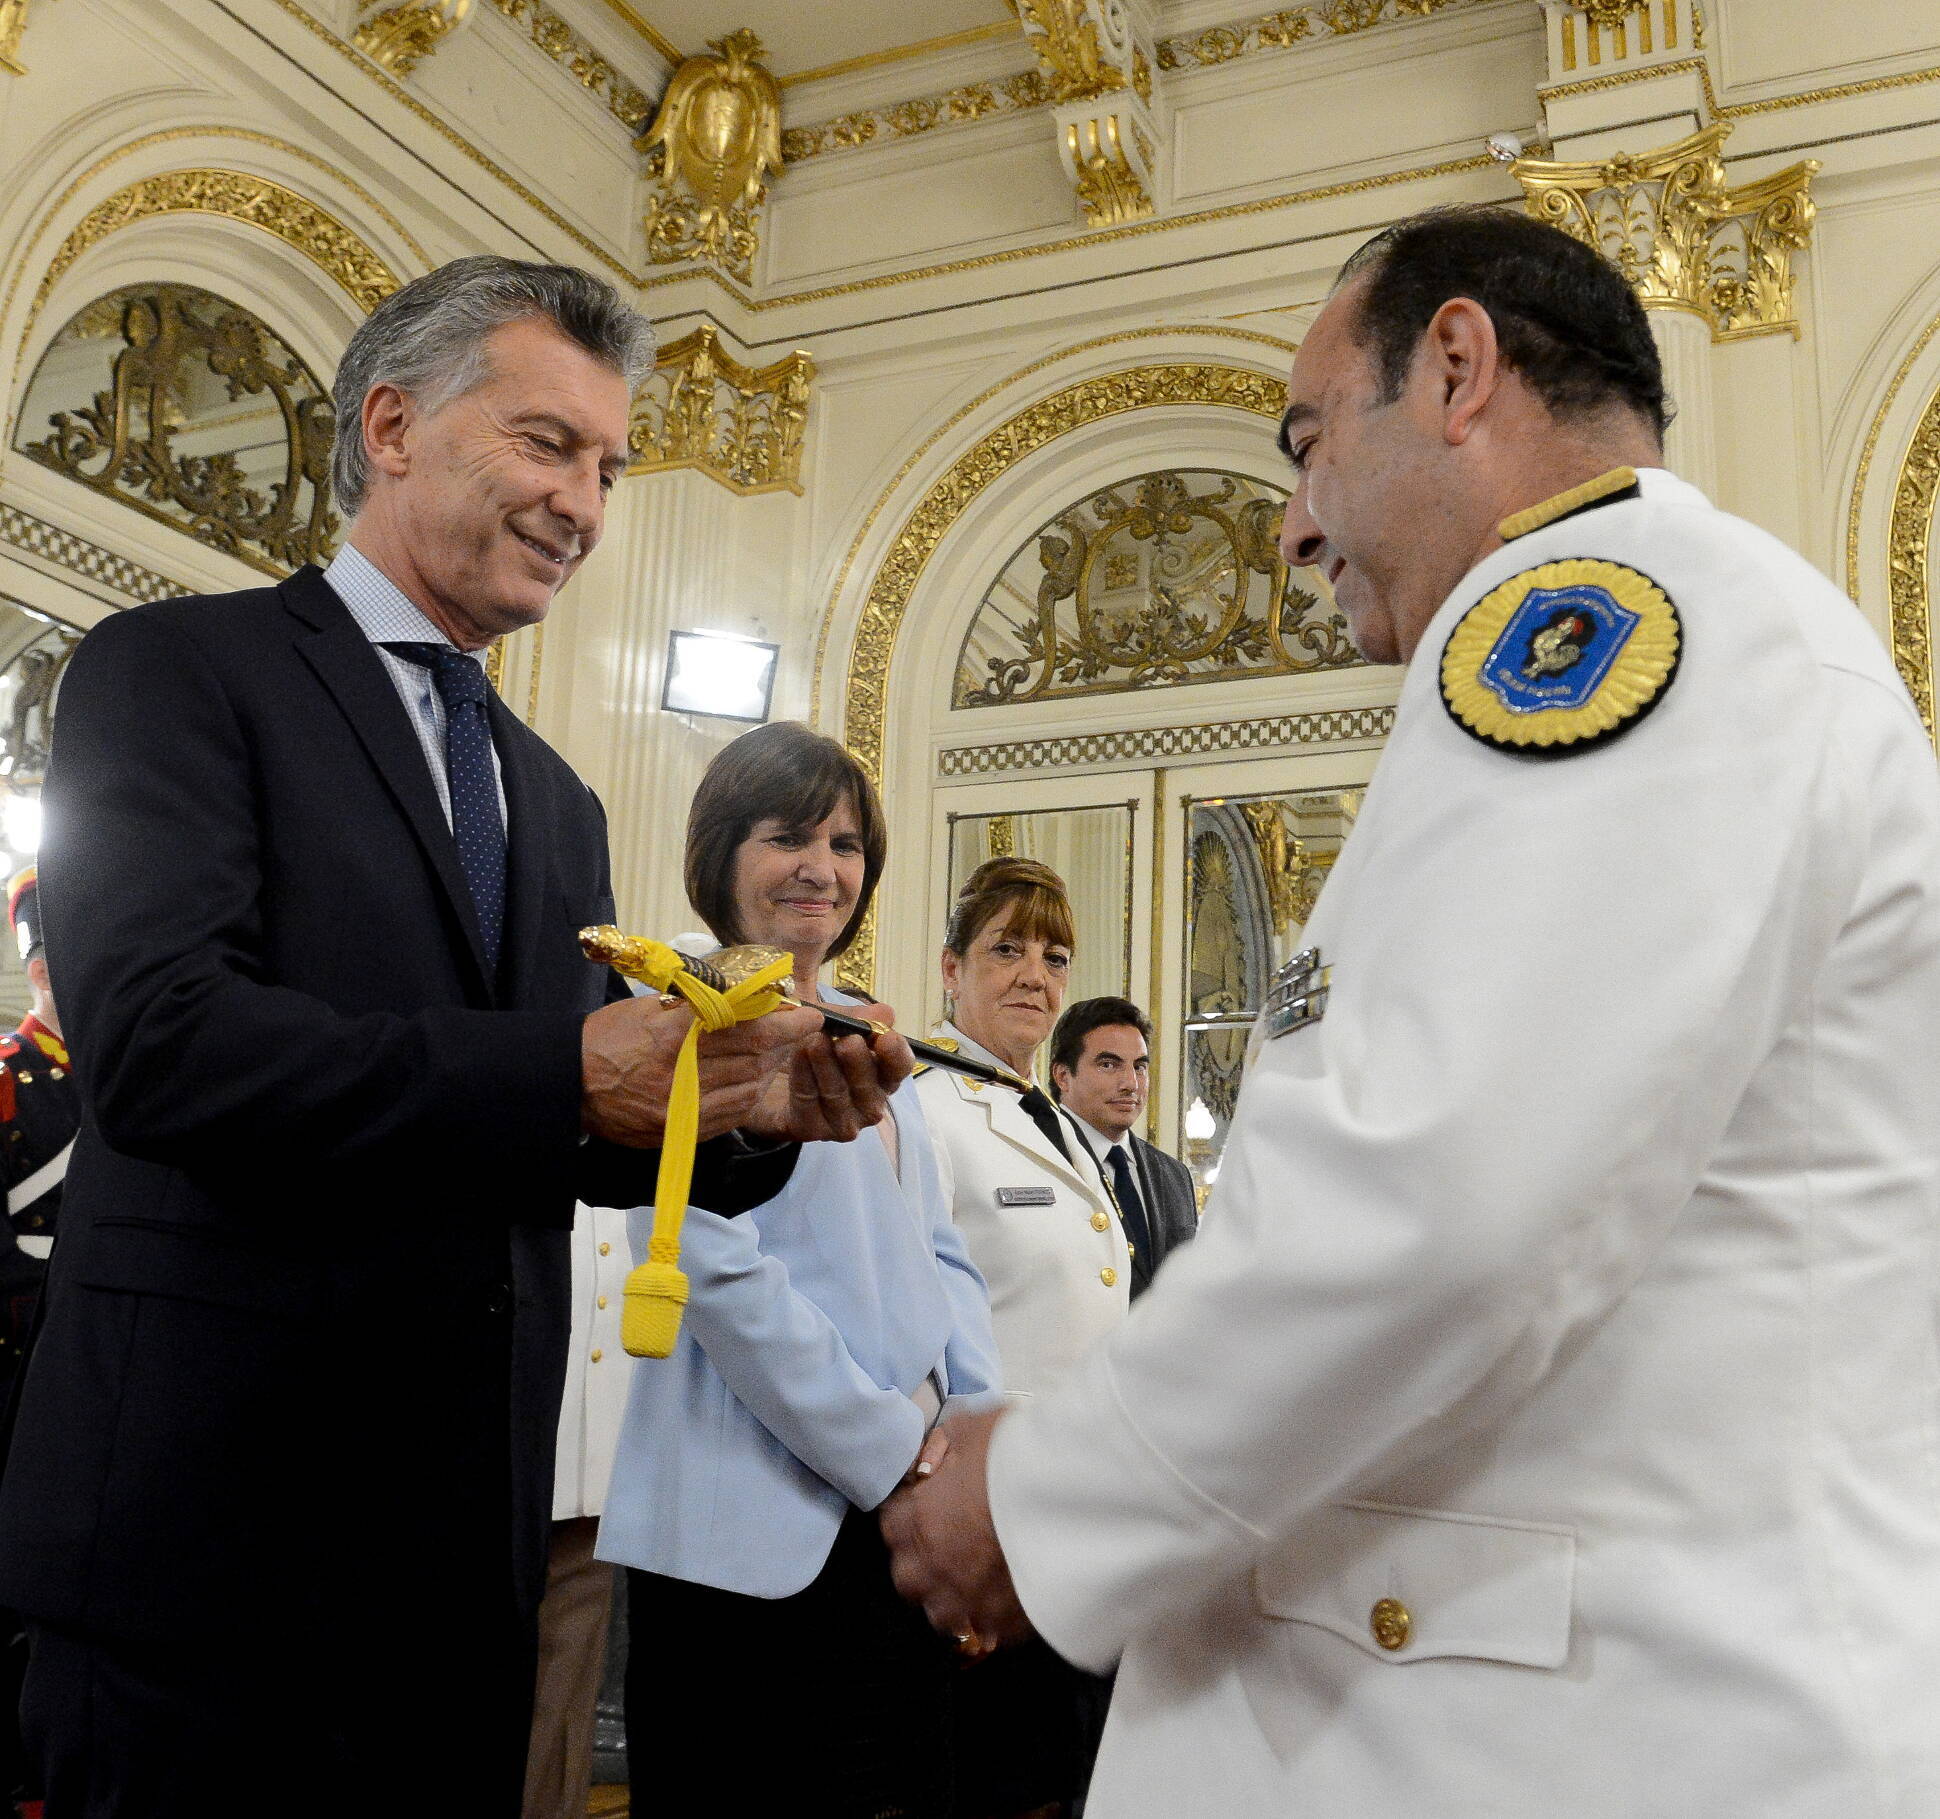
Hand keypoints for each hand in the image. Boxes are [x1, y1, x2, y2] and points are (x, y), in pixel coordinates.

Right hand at [580, 997, 822, 1148]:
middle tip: (805, 1027)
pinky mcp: (678, 1132)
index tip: (807, 1012)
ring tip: (782, 1051)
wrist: (569, 1085)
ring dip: (771, 1069)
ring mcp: (680, 1109)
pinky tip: (756, 1080)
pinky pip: (730, 1115)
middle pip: (752, 1058)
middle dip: (786, 1042)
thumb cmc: (607, 1038)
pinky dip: (749, 1096)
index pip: (742, 1026)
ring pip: (747, 1089)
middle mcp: (680, 1075)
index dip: (782, 1020)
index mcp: (672, 1036)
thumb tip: (747, 998)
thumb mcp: (648, 1008)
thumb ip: (696, 1006)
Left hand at [743, 1001, 913, 1145]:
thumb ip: (852, 1014)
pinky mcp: (812, 1130)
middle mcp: (866, 1099)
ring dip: (830, 1071)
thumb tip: (886, 1012)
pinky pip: (814, 1110)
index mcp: (876, 1071)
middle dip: (861, 1063)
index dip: (897, 1054)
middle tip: (847, 1039)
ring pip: (845, 1100)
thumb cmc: (795, 1040)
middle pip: (876, 1088)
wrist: (750, 1068)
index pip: (899, 1067)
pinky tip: (795, 1061)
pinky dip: (807, 1084)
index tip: (886, 1036)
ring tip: (813, 1043)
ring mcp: (841, 1119)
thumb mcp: (822, 1018)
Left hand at [880, 1409, 1028, 1654]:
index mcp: (921, 1520)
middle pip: (908, 1578)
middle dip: (922, 1562)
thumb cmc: (1019, 1455)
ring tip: (976, 1578)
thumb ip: (942, 1446)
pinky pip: (989, 1629)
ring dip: (953, 1595)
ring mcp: (970, 1602)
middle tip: (949, 1543)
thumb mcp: (972, 1428)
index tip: (926, 1507)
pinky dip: (993, 1615)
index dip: (910, 1514)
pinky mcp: (1007, 1624)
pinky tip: (1009, 1593)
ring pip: (943, 1614)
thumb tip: (932, 1461)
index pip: (891, 1526)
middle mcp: (936, 1567)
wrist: (1076, 1490)